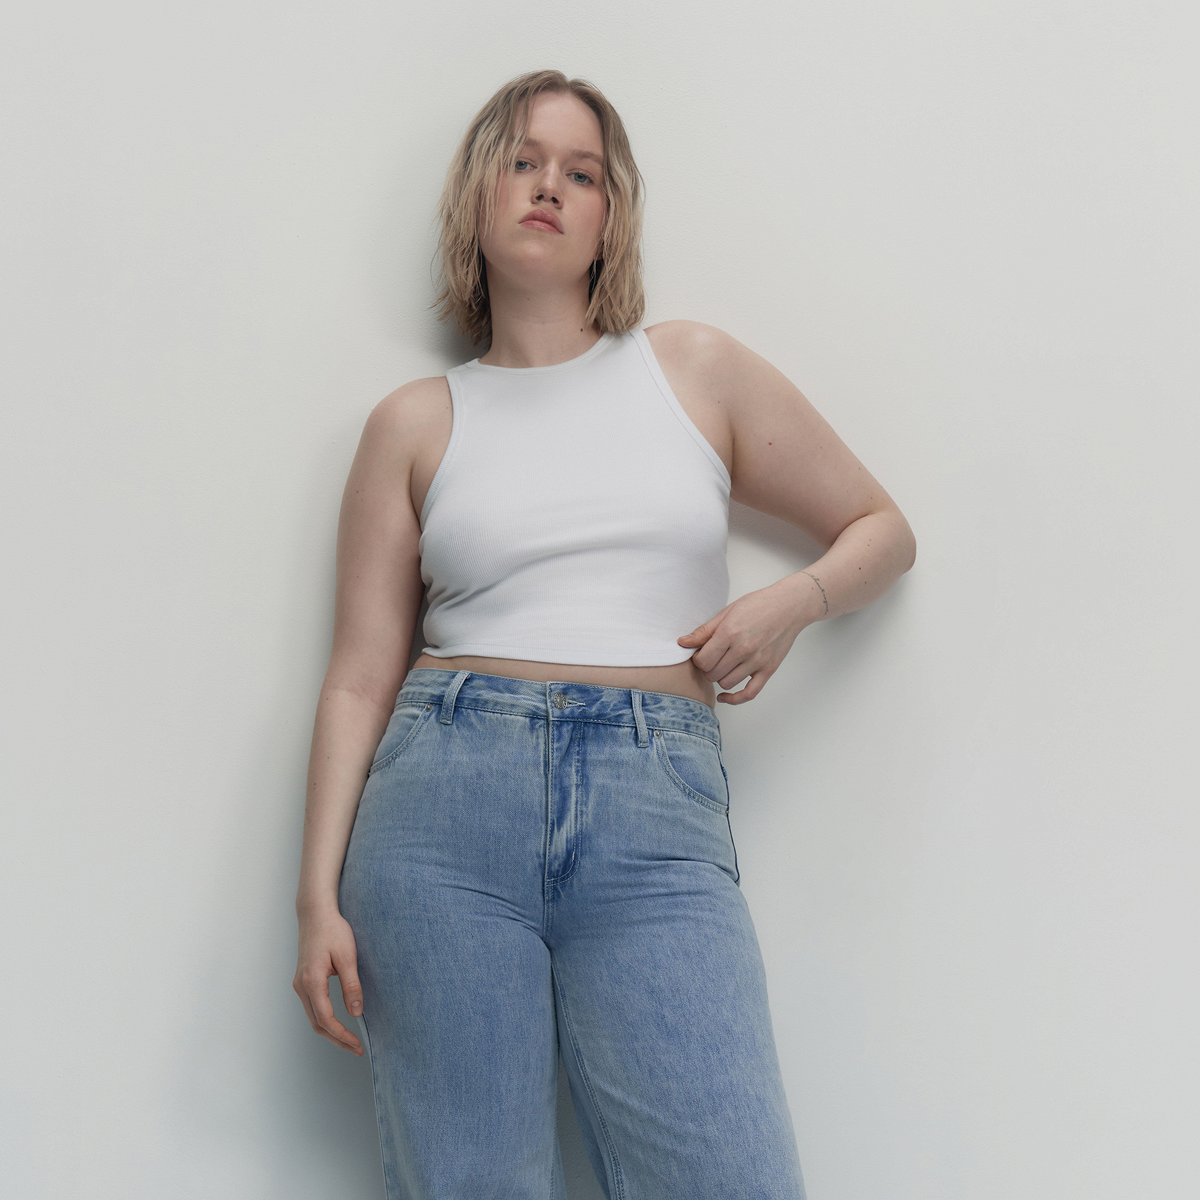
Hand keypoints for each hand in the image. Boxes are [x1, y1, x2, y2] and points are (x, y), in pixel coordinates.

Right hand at [293, 908, 364, 1054]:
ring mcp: (300, 984)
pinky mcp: (303, 981)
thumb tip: (356, 1012)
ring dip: (330, 1032)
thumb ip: (352, 985)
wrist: (315, 914)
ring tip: (350, 1041)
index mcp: (312, 982)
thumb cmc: (332, 931)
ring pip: (313, 1018)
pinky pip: (312, 1008)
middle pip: (317, 1024)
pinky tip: (338, 1023)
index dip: (342, 1035)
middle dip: (337, 1040)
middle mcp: (301, 986)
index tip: (357, 1044)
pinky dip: (325, 1020)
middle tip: (356, 1049)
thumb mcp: (347, 956)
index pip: (326, 1019)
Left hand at [677, 577, 812, 704]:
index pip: (702, 661)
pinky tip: (725, 696)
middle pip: (712, 674)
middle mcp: (743, 650)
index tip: (701, 654)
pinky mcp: (768, 670)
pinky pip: (749, 694)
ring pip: (726, 683)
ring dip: (720, 678)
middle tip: (712, 658)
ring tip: (723, 665)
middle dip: (708, 668)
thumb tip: (682, 643)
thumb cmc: (758, 606)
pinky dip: (734, 699)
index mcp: (729, 633)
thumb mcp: (727, 613)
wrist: (788, 606)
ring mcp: (757, 661)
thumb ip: (704, 631)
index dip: (698, 659)